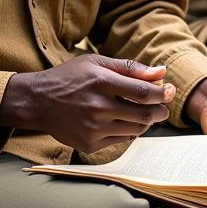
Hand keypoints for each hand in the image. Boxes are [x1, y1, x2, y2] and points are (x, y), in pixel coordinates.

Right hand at [1, 55, 174, 153]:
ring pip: (136, 129)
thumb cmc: (70, 78)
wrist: (37, 101)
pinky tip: (124, 121)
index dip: (162, 93)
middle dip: (160, 110)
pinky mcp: (89, 144)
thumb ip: (131, 68)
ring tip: (145, 112)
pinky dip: (130, 130)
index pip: (143, 92)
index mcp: (101, 82)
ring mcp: (93, 129)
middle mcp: (97, 107)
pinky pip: (122, 139)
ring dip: (147, 121)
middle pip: (144, 114)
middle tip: (163, 106)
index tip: (169, 91)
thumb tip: (161, 72)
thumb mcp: (97, 63)